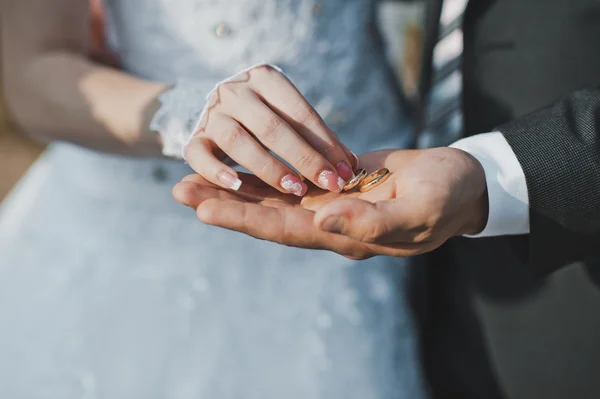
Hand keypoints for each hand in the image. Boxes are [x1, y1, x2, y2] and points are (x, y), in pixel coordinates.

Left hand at [173, 147, 487, 258]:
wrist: (460, 182)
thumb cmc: (448, 197)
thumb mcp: (420, 209)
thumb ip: (374, 220)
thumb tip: (324, 220)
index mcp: (348, 235)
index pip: (286, 230)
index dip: (245, 219)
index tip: (203, 207)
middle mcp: (329, 224)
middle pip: (267, 216)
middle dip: (224, 204)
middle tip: (179, 190)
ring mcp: (329, 204)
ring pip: (272, 198)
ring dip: (233, 189)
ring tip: (191, 178)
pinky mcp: (331, 183)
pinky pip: (289, 179)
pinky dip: (260, 174)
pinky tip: (235, 166)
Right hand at [183, 64, 356, 196]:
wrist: (219, 110)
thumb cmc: (266, 117)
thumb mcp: (288, 114)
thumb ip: (316, 137)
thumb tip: (349, 166)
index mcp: (265, 78)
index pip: (299, 112)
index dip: (325, 142)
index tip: (347, 169)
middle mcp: (235, 91)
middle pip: (271, 126)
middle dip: (304, 157)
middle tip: (329, 184)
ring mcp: (211, 114)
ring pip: (237, 141)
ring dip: (268, 167)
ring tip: (294, 189)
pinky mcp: (193, 138)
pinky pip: (198, 155)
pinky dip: (216, 171)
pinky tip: (236, 186)